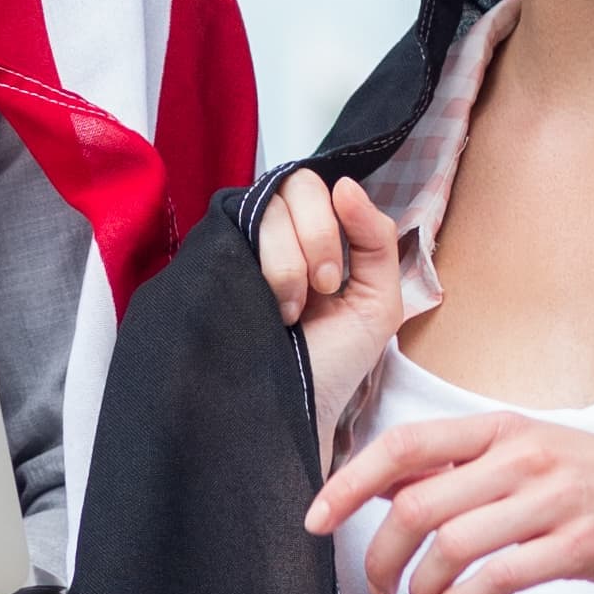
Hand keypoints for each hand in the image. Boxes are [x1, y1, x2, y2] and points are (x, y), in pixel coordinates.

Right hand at [256, 172, 404, 456]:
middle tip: (322, 291)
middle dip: (317, 238)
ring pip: (267, 208)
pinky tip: (272, 308)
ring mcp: (243, 244)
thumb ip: (377, 238)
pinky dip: (268, 266)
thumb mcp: (378, 299)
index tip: (336, 279)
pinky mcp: (215, 260)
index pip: (319, 185)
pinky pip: (237, 227)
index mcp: (316, 235)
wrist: (297, 408)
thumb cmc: (336, 362)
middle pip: (295, 185)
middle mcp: (277, 232)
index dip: (332, 220)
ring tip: (290, 312)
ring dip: (289, 263)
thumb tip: (344, 184)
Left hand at [307, 411, 593, 593]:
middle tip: (374, 585)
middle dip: (378, 553)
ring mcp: (555, 500)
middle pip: (417, 504)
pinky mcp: (581, 546)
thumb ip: (465, 468)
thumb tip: (388, 485)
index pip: (405, 447)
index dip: (349, 483)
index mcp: (504, 428)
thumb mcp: (535, 455)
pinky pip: (496, 579)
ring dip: (418, 586)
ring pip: (451, 545)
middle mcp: (525, 456)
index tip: (315, 518)